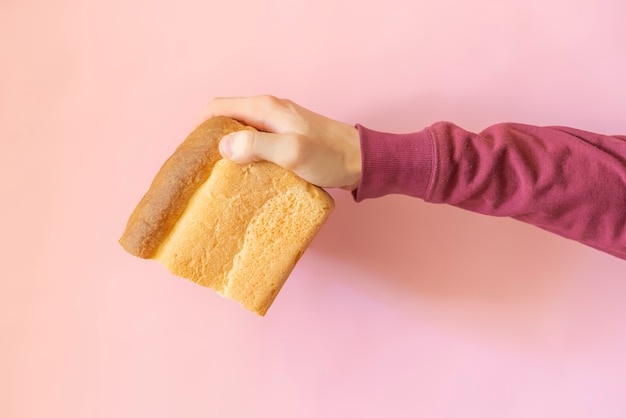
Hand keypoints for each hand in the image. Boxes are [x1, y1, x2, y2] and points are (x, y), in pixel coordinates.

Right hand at [198, 95, 361, 189]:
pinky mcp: (287, 139)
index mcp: (265, 108)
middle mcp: (269, 112)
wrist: (363, 161)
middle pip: (227, 120)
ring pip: (241, 133)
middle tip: (202, 170)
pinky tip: (246, 177)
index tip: (190, 153)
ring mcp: (278, 125)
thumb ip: (258, 146)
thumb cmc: (331, 156)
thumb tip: (224, 147)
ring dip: (229, 151)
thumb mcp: (292, 152)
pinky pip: (256, 144)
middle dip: (210, 141)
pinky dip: (246, 157)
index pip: (217, 107)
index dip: (198, 127)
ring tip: (220, 177)